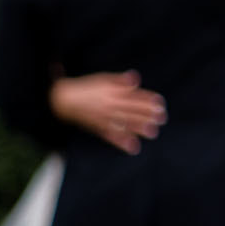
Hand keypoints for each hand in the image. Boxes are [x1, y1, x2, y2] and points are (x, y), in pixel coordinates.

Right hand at [50, 71, 165, 154]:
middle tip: (162, 118)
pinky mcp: (97, 128)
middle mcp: (108, 106)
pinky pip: (110, 136)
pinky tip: (133, 147)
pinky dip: (122, 142)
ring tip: (153, 132)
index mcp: (110, 92)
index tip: (160, 103)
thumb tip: (135, 78)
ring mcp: (103, 119)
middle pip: (130, 111)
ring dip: (138, 128)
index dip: (147, 100)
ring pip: (123, 124)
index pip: (132, 96)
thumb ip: (119, 80)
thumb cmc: (84, 87)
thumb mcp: (101, 79)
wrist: (62, 100)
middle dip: (147, 115)